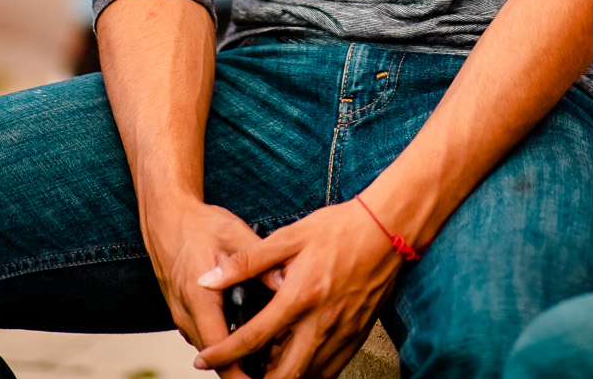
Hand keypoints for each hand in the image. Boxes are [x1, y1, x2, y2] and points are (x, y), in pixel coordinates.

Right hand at [139, 196, 268, 363]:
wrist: (166, 216)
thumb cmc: (200, 224)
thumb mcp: (236, 236)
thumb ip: (260, 263)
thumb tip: (287, 283)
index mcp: (199, 298)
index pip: (218, 351)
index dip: (239, 372)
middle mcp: (185, 313)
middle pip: (213, 356)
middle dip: (241, 366)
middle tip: (274, 366)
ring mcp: (180, 314)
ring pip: (207, 347)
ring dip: (231, 354)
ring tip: (266, 353)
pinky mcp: (181, 310)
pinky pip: (202, 334)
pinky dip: (222, 339)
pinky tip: (247, 330)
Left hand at [193, 199, 403, 378]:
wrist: (387, 229)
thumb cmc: (340, 229)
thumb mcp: (288, 237)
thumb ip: (246, 263)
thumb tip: (210, 279)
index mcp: (299, 297)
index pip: (253, 338)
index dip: (223, 354)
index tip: (204, 360)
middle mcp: (321, 322)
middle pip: (283, 373)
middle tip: (237, 374)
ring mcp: (342, 332)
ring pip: (308, 376)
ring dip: (283, 377)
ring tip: (265, 368)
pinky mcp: (357, 335)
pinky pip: (331, 370)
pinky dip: (310, 373)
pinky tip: (298, 363)